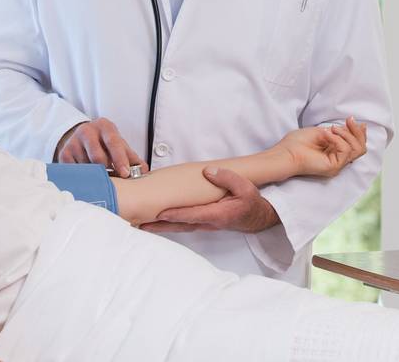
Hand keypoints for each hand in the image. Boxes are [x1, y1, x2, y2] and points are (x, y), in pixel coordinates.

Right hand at [54, 118, 147, 176]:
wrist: (82, 136)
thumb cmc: (105, 142)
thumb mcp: (119, 144)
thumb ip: (132, 157)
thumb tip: (144, 171)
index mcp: (104, 126)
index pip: (113, 142)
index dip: (120, 159)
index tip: (125, 173)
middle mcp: (87, 131)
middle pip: (97, 157)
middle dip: (107, 171)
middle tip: (113, 180)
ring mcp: (73, 142)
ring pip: (86, 167)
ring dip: (95, 176)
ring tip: (100, 177)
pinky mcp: (64, 154)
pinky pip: (75, 172)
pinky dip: (84, 177)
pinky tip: (88, 177)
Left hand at [141, 167, 280, 233]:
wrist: (258, 218)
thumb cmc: (251, 202)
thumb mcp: (245, 187)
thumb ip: (227, 178)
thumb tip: (208, 171)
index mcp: (218, 215)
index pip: (192, 215)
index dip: (176, 214)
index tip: (160, 213)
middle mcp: (208, 223)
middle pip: (180, 225)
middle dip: (160, 226)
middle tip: (140, 225)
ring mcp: (205, 225)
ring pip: (180, 227)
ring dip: (161, 227)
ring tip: (142, 225)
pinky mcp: (203, 224)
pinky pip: (183, 224)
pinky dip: (170, 224)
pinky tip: (158, 221)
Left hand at [276, 117, 367, 177]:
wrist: (285, 153)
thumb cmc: (297, 143)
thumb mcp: (322, 131)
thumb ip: (339, 131)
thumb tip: (359, 125)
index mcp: (335, 152)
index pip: (357, 145)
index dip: (359, 132)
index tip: (351, 119)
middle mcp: (339, 160)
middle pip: (361, 148)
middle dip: (357, 132)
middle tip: (349, 120)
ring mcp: (337, 165)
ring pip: (357, 150)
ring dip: (346, 134)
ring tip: (331, 128)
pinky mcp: (334, 167)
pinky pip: (345, 151)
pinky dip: (337, 139)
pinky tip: (326, 134)